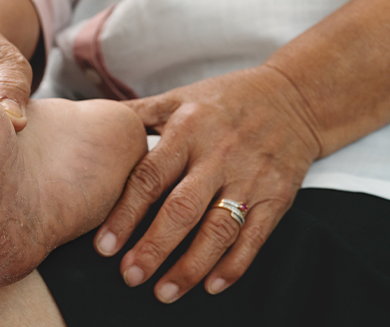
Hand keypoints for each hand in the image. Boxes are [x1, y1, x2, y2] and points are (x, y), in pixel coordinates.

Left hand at [93, 66, 321, 302]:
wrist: (295, 97)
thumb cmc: (226, 99)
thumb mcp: (181, 97)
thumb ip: (139, 114)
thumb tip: (93, 119)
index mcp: (188, 130)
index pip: (150, 177)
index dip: (125, 214)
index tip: (105, 246)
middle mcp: (218, 156)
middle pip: (182, 209)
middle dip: (154, 247)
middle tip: (130, 275)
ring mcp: (250, 178)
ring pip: (218, 230)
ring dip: (191, 266)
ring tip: (164, 291)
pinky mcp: (278, 196)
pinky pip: (255, 236)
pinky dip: (234, 265)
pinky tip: (211, 285)